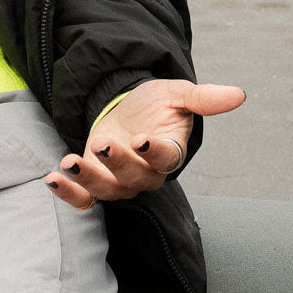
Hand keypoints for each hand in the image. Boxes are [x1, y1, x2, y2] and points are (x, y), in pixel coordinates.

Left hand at [45, 79, 245, 209]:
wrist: (128, 108)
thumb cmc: (156, 103)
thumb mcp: (177, 93)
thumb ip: (203, 98)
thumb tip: (239, 94)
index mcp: (169, 151)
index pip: (167, 158)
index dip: (156, 153)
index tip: (143, 139)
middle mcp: (146, 173)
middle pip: (135, 177)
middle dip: (117, 164)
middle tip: (103, 144)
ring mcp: (119, 180)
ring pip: (108, 190)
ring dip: (87, 179)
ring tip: (71, 162)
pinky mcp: (96, 182)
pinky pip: (84, 199)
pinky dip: (68, 194)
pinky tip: (53, 179)